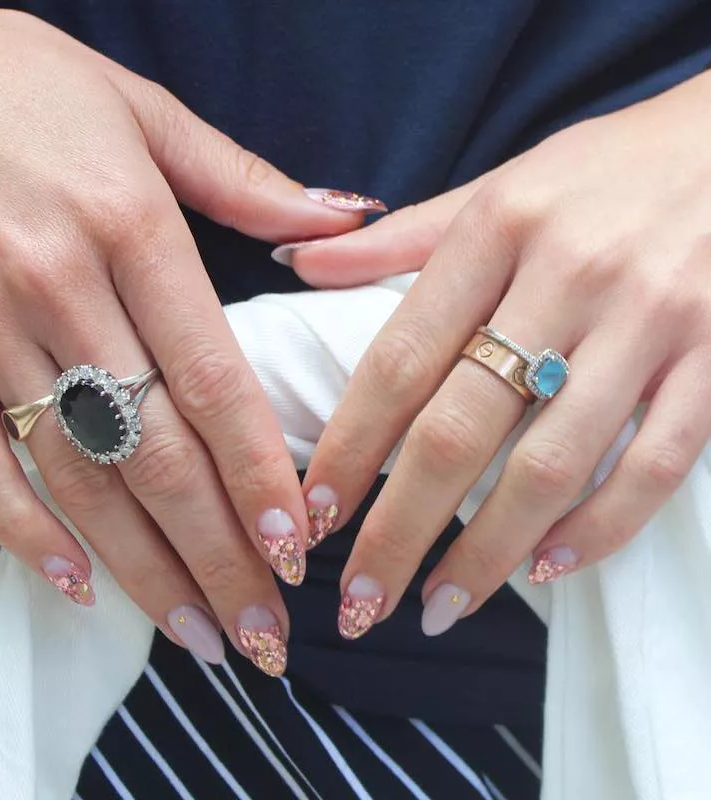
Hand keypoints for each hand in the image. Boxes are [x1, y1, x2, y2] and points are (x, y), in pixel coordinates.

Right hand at [0, 1, 378, 673]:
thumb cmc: (13, 80)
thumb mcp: (141, 107)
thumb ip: (247, 180)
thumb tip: (349, 215)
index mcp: (128, 228)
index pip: (212, 382)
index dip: (257, 475)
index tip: (297, 549)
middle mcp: (58, 290)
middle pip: (155, 455)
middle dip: (216, 555)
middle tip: (266, 632)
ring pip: (78, 479)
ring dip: (144, 570)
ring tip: (201, 634)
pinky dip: (26, 532)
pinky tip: (81, 586)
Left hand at [298, 71, 710, 638]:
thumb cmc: (606, 170)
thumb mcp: (498, 186)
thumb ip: (398, 237)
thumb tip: (298, 262)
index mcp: (498, 228)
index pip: (400, 358)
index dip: (350, 447)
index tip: (314, 514)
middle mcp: (569, 276)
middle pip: (461, 430)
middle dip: (399, 529)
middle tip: (359, 601)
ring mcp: (651, 323)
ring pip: (552, 465)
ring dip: (486, 553)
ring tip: (438, 609)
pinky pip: (654, 464)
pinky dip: (600, 528)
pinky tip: (547, 568)